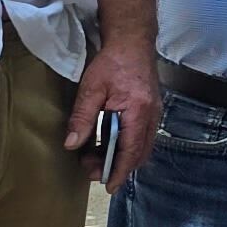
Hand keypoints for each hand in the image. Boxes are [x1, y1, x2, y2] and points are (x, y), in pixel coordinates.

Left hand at [68, 27, 160, 194]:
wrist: (133, 41)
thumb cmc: (112, 62)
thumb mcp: (91, 88)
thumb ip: (82, 118)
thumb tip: (72, 144)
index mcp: (137, 111)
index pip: (130, 150)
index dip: (119, 170)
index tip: (108, 185)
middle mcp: (151, 115)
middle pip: (139, 153)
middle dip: (117, 167)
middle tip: (92, 170)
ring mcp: (154, 113)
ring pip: (142, 146)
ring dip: (122, 157)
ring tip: (96, 156)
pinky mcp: (152, 109)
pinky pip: (143, 136)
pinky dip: (128, 146)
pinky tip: (109, 143)